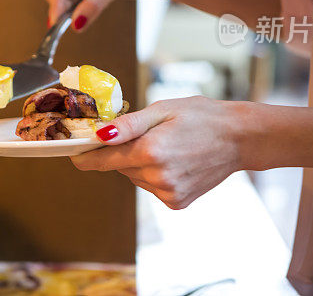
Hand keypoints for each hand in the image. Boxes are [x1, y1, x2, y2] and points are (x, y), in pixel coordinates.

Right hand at [43, 0, 160, 30]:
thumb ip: (92, 6)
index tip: (55, 23)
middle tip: (74, 23)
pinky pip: (72, 2)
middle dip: (64, 7)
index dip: (56, 3)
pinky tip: (91, 9)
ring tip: (92, 9)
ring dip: (72, 9)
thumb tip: (76, 25)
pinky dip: (78, 9)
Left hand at [70, 96, 251, 209]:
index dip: (85, 156)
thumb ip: (128, 125)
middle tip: (147, 134)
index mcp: (151, 151)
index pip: (103, 160)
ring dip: (140, 163)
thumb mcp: (162, 109)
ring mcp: (168, 192)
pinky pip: (151, 186)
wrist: (239, 138)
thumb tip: (99, 134)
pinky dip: (155, 174)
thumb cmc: (201, 117)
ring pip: (135, 177)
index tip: (72, 154)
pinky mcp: (176, 202)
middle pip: (119, 167)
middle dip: (124, 151)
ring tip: (167, 145)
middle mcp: (158, 177)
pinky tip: (175, 161)